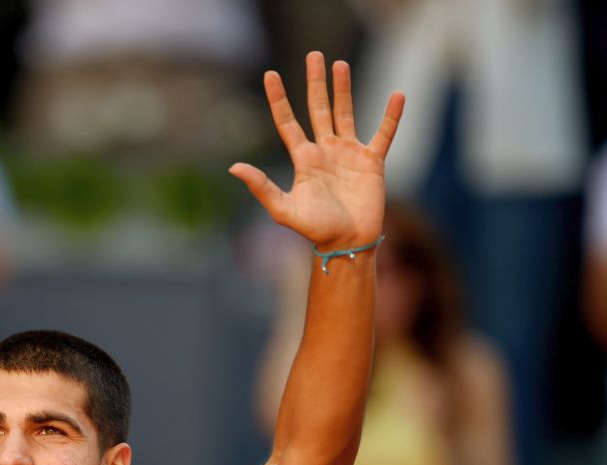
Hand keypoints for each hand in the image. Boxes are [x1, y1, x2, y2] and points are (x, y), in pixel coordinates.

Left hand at [230, 52, 404, 251]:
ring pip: (346, 113)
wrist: (347, 243)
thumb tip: (234, 167)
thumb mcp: (283, 208)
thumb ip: (261, 186)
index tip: (270, 75)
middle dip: (315, 83)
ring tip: (340, 64)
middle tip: (315, 55)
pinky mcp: (372, 162)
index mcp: (304, 159)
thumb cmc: (314, 230)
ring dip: (344, 89)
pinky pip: (383, 134)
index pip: (288, 122)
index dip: (279, 99)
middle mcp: (325, 151)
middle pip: (318, 109)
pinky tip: (397, 96)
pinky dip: (391, 116)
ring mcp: (349, 154)